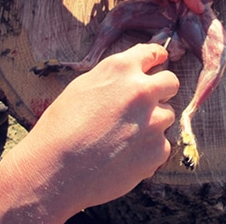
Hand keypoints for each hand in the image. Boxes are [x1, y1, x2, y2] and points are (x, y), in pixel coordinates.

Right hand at [0, 43, 176, 222]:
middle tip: (147, 103)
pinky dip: (148, 150)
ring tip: (125, 136)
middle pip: (171, 82)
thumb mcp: (82, 87)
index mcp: (120, 69)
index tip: (159, 61)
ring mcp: (153, 121)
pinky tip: (124, 156)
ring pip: (167, 116)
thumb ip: (113, 78)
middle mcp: (141, 91)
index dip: (156, 58)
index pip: (151, 53)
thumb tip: (131, 76)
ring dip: (153, 123)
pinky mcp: (157, 150)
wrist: (54, 171)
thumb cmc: (60, 128)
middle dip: (162, 89)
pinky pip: (162, 145)